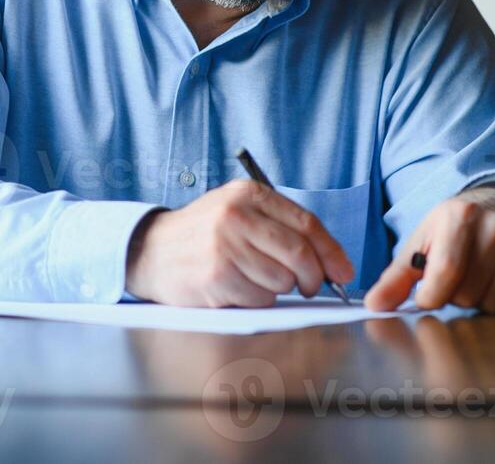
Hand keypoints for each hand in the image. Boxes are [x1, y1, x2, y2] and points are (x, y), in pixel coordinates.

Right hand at [125, 180, 353, 307]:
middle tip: (310, 287)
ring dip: (278, 289)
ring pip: (282, 280)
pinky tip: (237, 289)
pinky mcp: (216, 276)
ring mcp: (224, 245)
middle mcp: (236, 215)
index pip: (306, 223)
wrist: (151, 251)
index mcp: (247, 194)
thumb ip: (279, 227)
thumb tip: (332, 262)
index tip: (343, 271)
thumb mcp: (237, 212)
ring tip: (254, 279)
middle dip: (313, 277)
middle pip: (299, 253)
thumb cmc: (203, 235)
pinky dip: (257, 300)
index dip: (331, 251)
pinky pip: (260, 298)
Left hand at [364, 186, 494, 313]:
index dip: (430, 296)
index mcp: (459, 218)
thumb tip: (374, 306)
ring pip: (492, 305)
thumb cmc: (454, 225)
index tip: (427, 294)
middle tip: (456, 275)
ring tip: (477, 275)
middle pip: (467, 295)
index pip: (443, 277)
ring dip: (479, 299)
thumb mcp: (421, 241)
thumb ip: (397, 277)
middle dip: (454, 295)